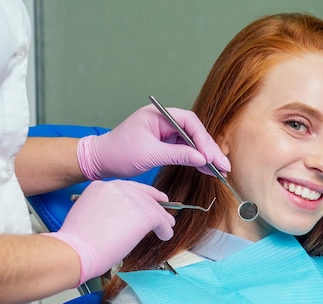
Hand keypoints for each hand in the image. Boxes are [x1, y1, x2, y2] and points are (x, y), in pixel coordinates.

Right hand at [45, 180, 174, 285]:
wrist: (77, 250)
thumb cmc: (78, 241)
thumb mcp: (89, 213)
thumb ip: (107, 208)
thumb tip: (122, 217)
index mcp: (100, 186)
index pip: (127, 188)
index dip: (142, 195)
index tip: (151, 200)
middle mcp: (116, 188)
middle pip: (143, 194)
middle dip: (155, 204)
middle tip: (164, 213)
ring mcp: (130, 199)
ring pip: (153, 207)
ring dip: (162, 219)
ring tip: (167, 227)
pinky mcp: (142, 214)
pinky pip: (160, 220)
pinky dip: (164, 229)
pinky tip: (165, 235)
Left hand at [77, 104, 230, 179]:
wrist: (99, 161)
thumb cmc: (118, 153)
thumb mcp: (150, 154)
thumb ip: (177, 155)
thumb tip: (201, 159)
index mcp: (158, 115)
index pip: (189, 122)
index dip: (203, 139)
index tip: (210, 156)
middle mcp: (163, 121)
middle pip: (194, 132)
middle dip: (209, 149)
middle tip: (223, 165)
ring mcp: (164, 132)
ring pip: (191, 142)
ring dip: (205, 156)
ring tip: (219, 170)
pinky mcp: (164, 144)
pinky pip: (184, 150)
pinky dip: (195, 160)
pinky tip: (206, 169)